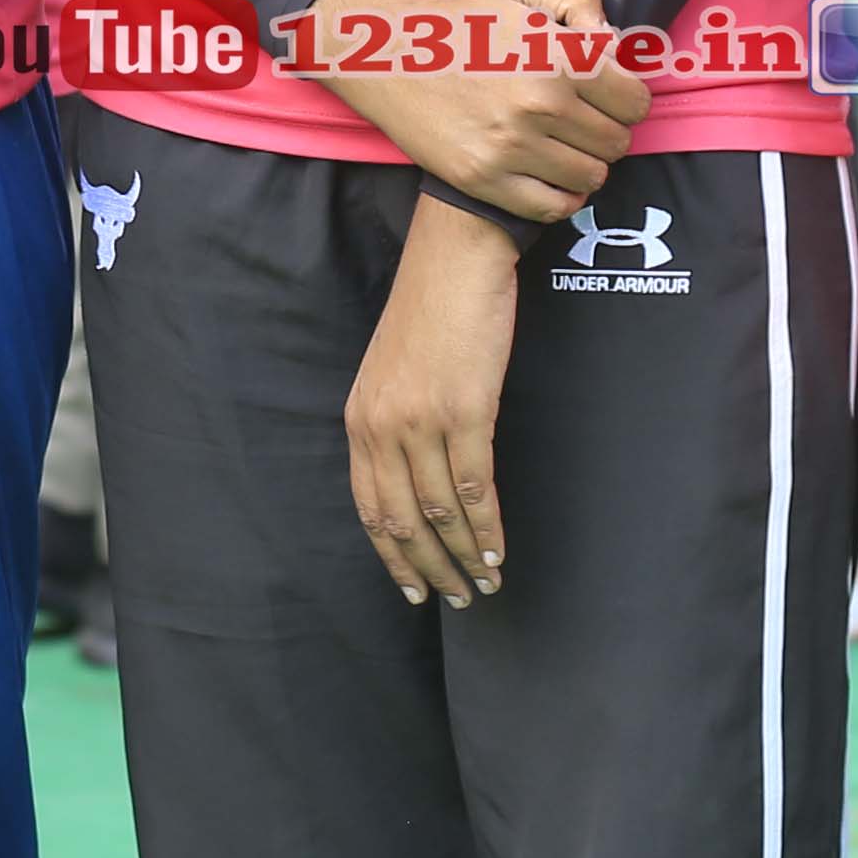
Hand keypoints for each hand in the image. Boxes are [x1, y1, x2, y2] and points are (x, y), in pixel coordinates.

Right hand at [309, 0, 646, 219]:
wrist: (392, 54)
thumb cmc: (465, 22)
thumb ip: (582, 0)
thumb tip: (614, 44)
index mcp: (560, 57)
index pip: (634, 102)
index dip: (625, 99)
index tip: (606, 97)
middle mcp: (541, 104)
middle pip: (617, 143)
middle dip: (606, 131)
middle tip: (581, 122)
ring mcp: (512, 147)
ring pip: (591, 177)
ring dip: (585, 164)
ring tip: (563, 147)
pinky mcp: (484, 179)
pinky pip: (554, 207)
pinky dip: (561, 197)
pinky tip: (549, 176)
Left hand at [344, 190, 520, 606]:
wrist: (456, 259)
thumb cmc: (432, 312)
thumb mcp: (392, 373)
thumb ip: (394, 424)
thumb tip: (415, 479)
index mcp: (359, 420)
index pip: (369, 509)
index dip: (393, 556)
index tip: (413, 589)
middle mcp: (382, 427)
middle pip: (402, 521)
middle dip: (430, 569)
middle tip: (457, 599)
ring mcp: (422, 420)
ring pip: (440, 511)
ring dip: (464, 556)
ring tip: (486, 584)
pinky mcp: (466, 410)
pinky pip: (475, 486)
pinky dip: (487, 527)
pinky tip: (498, 551)